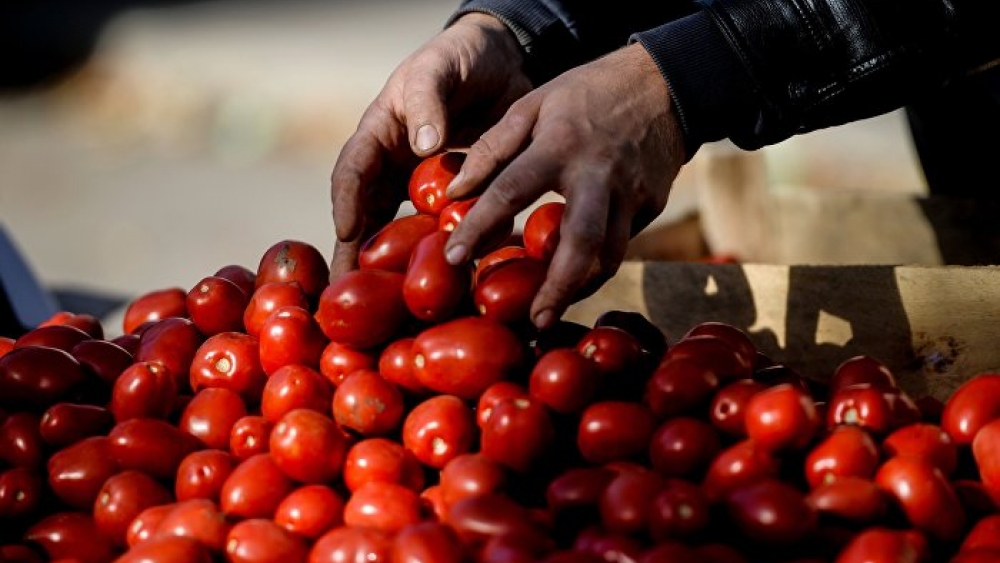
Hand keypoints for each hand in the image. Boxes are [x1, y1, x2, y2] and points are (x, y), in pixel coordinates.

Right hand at [329, 13, 531, 278]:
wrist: (502, 61)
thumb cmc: (459, 58)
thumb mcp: (437, 69)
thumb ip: (428, 101)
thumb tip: (423, 146)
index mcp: (379, 136)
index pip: (352, 172)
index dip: (347, 203)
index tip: (347, 233)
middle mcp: (395, 168)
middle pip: (369, 217)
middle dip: (358, 256)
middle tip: (348, 295)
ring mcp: (424, 187)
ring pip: (405, 232)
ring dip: (398, 267)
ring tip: (393, 306)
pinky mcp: (457, 199)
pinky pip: (447, 230)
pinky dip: (446, 255)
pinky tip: (452, 286)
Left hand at [444, 43, 685, 329]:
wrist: (666, 84)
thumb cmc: (588, 93)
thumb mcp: (534, 104)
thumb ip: (493, 147)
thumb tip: (456, 190)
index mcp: (560, 146)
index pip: (510, 192)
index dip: (479, 227)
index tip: (454, 259)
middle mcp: (597, 176)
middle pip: (579, 243)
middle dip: (557, 288)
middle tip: (533, 321)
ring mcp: (630, 195)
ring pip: (609, 256)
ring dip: (580, 288)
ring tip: (550, 310)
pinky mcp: (651, 207)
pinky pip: (621, 244)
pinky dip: (597, 265)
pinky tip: (576, 277)